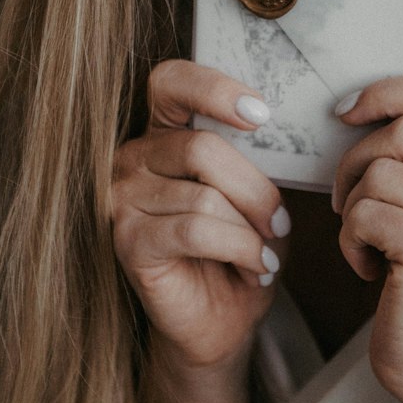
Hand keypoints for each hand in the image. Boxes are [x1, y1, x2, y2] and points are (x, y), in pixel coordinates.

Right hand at [111, 60, 285, 373]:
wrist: (221, 321)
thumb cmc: (239, 249)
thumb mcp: (254, 192)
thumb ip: (256, 154)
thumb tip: (278, 124)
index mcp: (162, 132)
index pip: (171, 81)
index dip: (214, 88)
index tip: (261, 114)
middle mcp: (131, 157)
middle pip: (203, 147)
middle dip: (257, 190)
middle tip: (280, 224)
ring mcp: (122, 199)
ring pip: (206, 194)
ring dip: (252, 230)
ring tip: (264, 255)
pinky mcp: (128, 240)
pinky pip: (197, 229)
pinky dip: (240, 249)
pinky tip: (255, 268)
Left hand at [333, 75, 402, 402]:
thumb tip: (364, 104)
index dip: (390, 92)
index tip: (351, 111)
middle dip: (358, 161)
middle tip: (353, 203)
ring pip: (379, 171)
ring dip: (355, 209)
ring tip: (373, 244)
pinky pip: (365, 213)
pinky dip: (351, 242)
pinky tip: (373, 270)